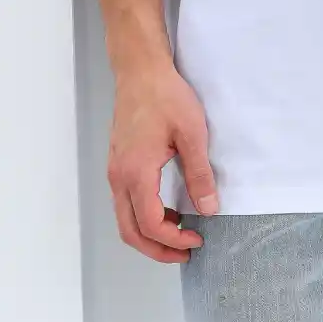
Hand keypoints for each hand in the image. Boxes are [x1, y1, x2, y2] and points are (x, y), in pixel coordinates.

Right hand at [107, 59, 218, 262]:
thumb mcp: (192, 133)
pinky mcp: (117, 162)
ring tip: (178, 231)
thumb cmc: (165, 95)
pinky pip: (125, 202)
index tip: (196, 239)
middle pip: (130, 231)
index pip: (150, 224)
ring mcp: (114, 169)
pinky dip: (142, 215)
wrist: (140, 70)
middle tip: (185, 251)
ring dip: (149, 233)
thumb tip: (208, 209)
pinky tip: (166, 207)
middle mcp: (119, 177)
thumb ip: (200, 174)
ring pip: (124, 218)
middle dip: (157, 249)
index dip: (173, 240)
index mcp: (136, 173)